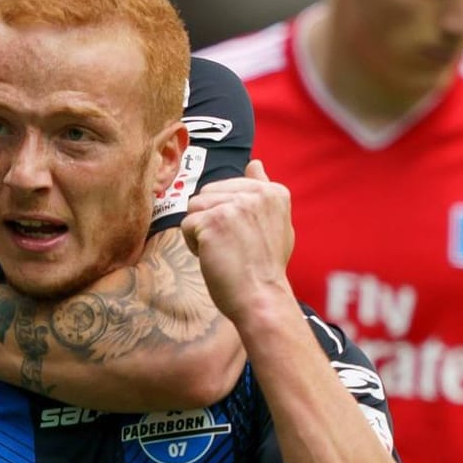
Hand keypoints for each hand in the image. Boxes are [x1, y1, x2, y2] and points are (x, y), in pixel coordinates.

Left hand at [180, 160, 295, 321]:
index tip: (245, 239)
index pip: (228, 188)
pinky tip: (214, 258)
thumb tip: (255, 163)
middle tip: (232, 247)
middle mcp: (256, 193)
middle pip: (208, 194)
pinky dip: (193, 245)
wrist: (262, 299)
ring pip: (194, 208)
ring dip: (201, 233)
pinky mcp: (213, 220)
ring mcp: (235, 205)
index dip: (228, 217)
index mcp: (274, 191)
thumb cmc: (265, 268)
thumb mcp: (276, 224)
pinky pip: (186, 225)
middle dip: (211, 221)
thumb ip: (263, 192)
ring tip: (224, 252)